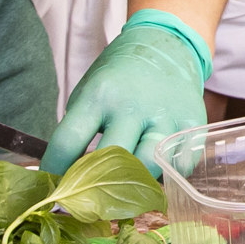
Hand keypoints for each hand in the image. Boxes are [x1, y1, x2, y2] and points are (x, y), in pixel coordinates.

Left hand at [43, 13, 209, 173]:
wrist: (165, 46)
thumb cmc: (118, 78)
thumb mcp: (90, 94)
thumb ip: (79, 131)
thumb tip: (65, 178)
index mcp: (98, 95)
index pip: (67, 142)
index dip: (54, 172)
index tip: (53, 188)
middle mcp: (131, 105)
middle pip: (109, 161)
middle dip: (95, 185)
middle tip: (90, 197)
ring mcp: (164, 115)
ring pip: (147, 167)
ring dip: (135, 182)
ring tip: (127, 183)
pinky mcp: (191, 123)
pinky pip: (179, 165)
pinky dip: (167, 174)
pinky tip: (156, 169)